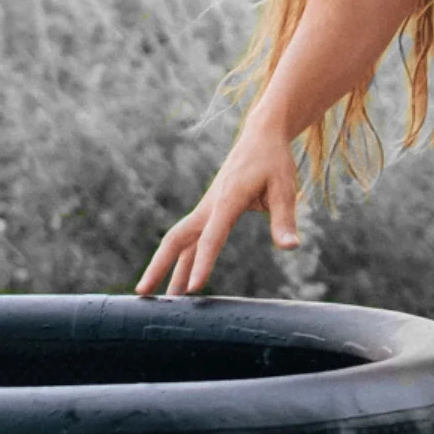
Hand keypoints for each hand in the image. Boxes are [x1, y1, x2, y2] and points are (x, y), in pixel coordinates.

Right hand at [135, 115, 300, 296]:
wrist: (260, 135)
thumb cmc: (274, 161)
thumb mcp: (284, 188)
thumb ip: (284, 220)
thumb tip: (290, 247)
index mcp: (227, 200)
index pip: (212, 238)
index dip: (202, 264)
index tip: (192, 289)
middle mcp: (210, 206)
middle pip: (176, 239)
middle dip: (159, 266)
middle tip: (143, 294)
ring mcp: (207, 209)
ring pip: (180, 241)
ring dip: (167, 268)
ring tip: (156, 297)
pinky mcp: (209, 212)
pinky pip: (192, 240)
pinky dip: (184, 260)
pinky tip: (181, 281)